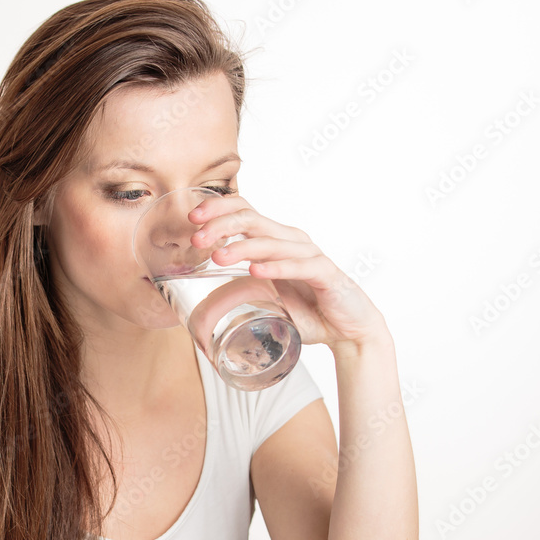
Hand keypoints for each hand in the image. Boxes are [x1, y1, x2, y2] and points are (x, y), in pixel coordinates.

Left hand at [188, 194, 389, 354]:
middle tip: (196, 239)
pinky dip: (276, 267)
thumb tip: (201, 296)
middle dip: (221, 226)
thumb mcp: (266, 295)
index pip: (245, 211)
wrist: (347, 328)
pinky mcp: (325, 274)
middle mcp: (291, 241)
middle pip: (252, 220)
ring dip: (241, 248)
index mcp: (276, 241)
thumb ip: (241, 287)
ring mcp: (309, 256)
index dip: (218, 210)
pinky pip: (298, 266)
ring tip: (217, 257)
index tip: (192, 219)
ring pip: (271, 242)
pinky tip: (255, 270)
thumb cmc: (306, 310)